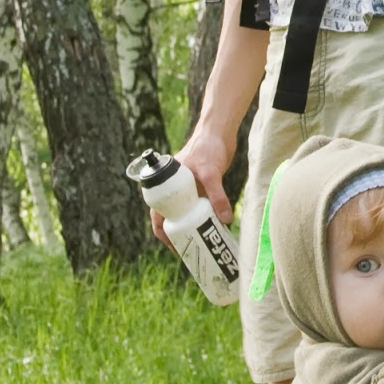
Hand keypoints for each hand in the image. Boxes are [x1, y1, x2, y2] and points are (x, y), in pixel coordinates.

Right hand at [149, 125, 233, 244]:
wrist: (219, 131)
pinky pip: (200, 208)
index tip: (175, 247)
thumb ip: (217, 195)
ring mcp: (188, 190)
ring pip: (186, 214)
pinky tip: (215, 228)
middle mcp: (174, 189)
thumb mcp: (211, 173)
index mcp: (165, 185)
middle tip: (192, 251)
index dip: (164, 233)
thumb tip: (225, 219)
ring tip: (204, 244)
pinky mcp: (201, 188)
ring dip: (193, 228)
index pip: (158, 215)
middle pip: (171, 218)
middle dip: (179, 235)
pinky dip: (205, 218)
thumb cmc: (208, 147)